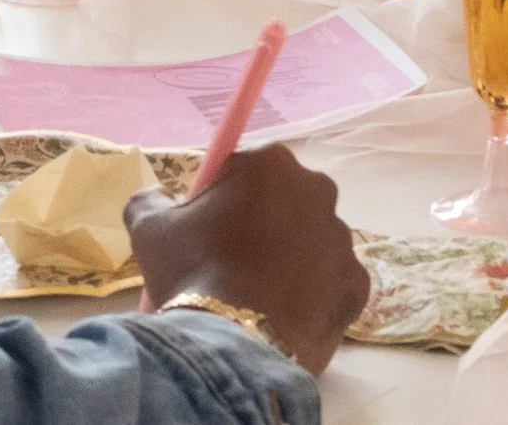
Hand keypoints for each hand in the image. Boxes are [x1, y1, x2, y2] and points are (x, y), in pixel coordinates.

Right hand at [128, 144, 370, 375]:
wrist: (234, 343)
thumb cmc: (192, 272)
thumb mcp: (148, 228)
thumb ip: (151, 199)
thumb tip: (160, 196)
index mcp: (269, 163)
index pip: (246, 171)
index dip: (225, 199)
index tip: (210, 229)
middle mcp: (316, 190)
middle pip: (286, 202)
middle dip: (266, 226)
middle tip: (234, 263)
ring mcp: (343, 239)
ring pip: (312, 243)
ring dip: (291, 261)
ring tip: (258, 297)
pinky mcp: (358, 284)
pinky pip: (332, 284)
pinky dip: (313, 297)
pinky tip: (283, 316)